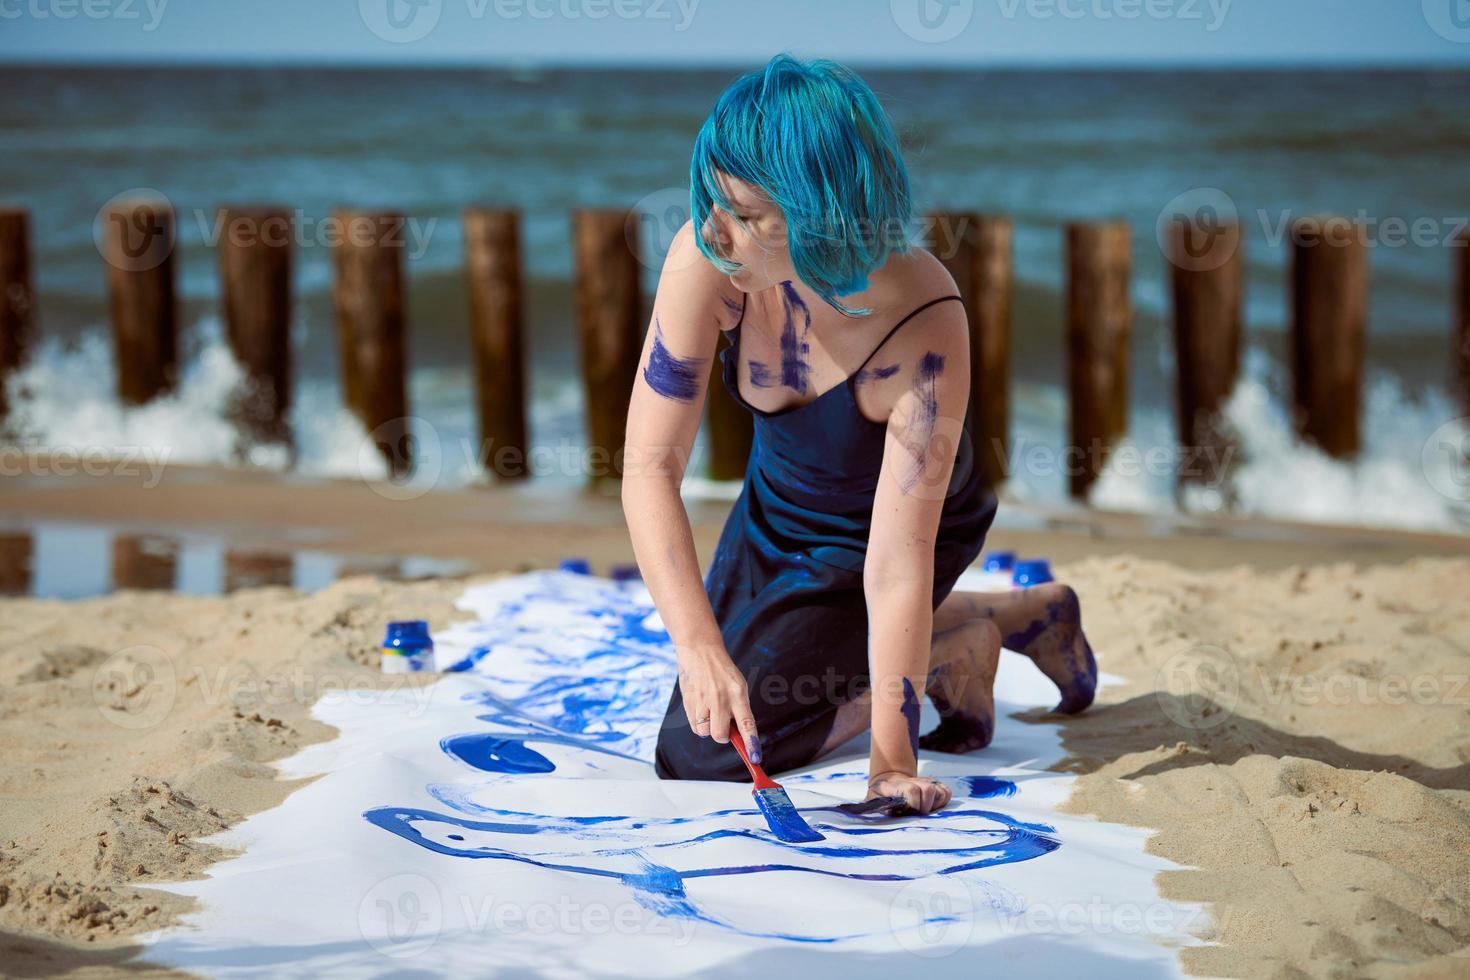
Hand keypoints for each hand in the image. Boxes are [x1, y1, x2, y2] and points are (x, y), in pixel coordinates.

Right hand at [675, 643, 761, 763]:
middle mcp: (720, 698)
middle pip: (720, 735)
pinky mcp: (689, 701)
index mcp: (738, 693)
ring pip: (704, 732)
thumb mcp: (738, 686)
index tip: (755, 758)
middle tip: (723, 725)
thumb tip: (738, 735)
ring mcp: (703, 700)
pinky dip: (698, 722)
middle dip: (722, 736)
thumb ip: (738, 709)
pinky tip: (700, 707)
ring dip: (708, 728)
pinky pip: (693, 725)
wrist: (700, 651)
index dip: (751, 743)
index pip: (747, 724)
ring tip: (709, 711)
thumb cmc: (722, 671)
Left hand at [868, 770, 951, 814]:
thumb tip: (856, 816)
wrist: (889, 781)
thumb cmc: (879, 797)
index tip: (906, 812)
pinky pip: (946, 793)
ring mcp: (927, 782)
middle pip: (929, 791)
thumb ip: (866, 808)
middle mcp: (915, 782)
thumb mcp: (871, 801)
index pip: (912, 790)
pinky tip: (932, 807)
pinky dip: (943, 801)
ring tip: (923, 811)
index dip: (912, 804)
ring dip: (934, 805)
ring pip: (940, 792)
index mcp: (898, 786)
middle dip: (923, 807)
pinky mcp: (936, 785)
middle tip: (915, 813)